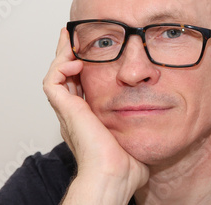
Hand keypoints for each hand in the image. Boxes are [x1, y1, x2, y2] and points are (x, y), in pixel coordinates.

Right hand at [43, 28, 148, 203]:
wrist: (115, 175)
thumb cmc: (126, 166)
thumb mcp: (136, 135)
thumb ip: (141, 126)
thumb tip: (157, 121)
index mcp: (88, 119)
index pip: (80, 86)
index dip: (82, 68)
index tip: (87, 51)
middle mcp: (74, 114)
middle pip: (65, 76)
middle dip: (67, 54)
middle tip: (70, 35)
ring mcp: (68, 112)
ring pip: (56, 75)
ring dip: (62, 56)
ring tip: (70, 40)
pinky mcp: (65, 110)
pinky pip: (52, 82)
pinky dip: (60, 68)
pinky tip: (75, 61)